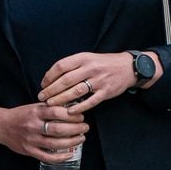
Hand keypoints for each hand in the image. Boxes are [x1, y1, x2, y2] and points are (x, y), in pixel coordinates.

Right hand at [0, 102, 86, 161]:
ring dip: (71, 141)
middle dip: (75, 129)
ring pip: (54, 143)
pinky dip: (60, 157)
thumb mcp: (33, 106)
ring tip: (81, 138)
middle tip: (85, 127)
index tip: (80, 116)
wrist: (1, 126)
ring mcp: (30, 140)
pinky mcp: (29, 151)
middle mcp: (32, 126)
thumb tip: (71, 106)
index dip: (71, 114)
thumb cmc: (21, 115)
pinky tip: (69, 154)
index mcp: (35, 112)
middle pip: (58, 129)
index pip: (56, 112)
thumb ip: (49, 107)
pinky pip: (47, 157)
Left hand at [37, 51, 161, 112]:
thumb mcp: (89, 58)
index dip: (49, 76)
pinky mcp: (106, 92)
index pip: (61, 66)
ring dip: (61, 99)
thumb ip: (73, 65)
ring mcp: (99, 80)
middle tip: (42, 97)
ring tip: (51, 104)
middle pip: (66, 80)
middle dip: (51, 90)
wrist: (128, 67)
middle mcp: (90, 68)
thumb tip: (53, 76)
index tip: (43, 84)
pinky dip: (79, 107)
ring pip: (76, 91)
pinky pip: (90, 101)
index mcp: (84, 58)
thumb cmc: (104, 63)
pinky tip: (70, 111)